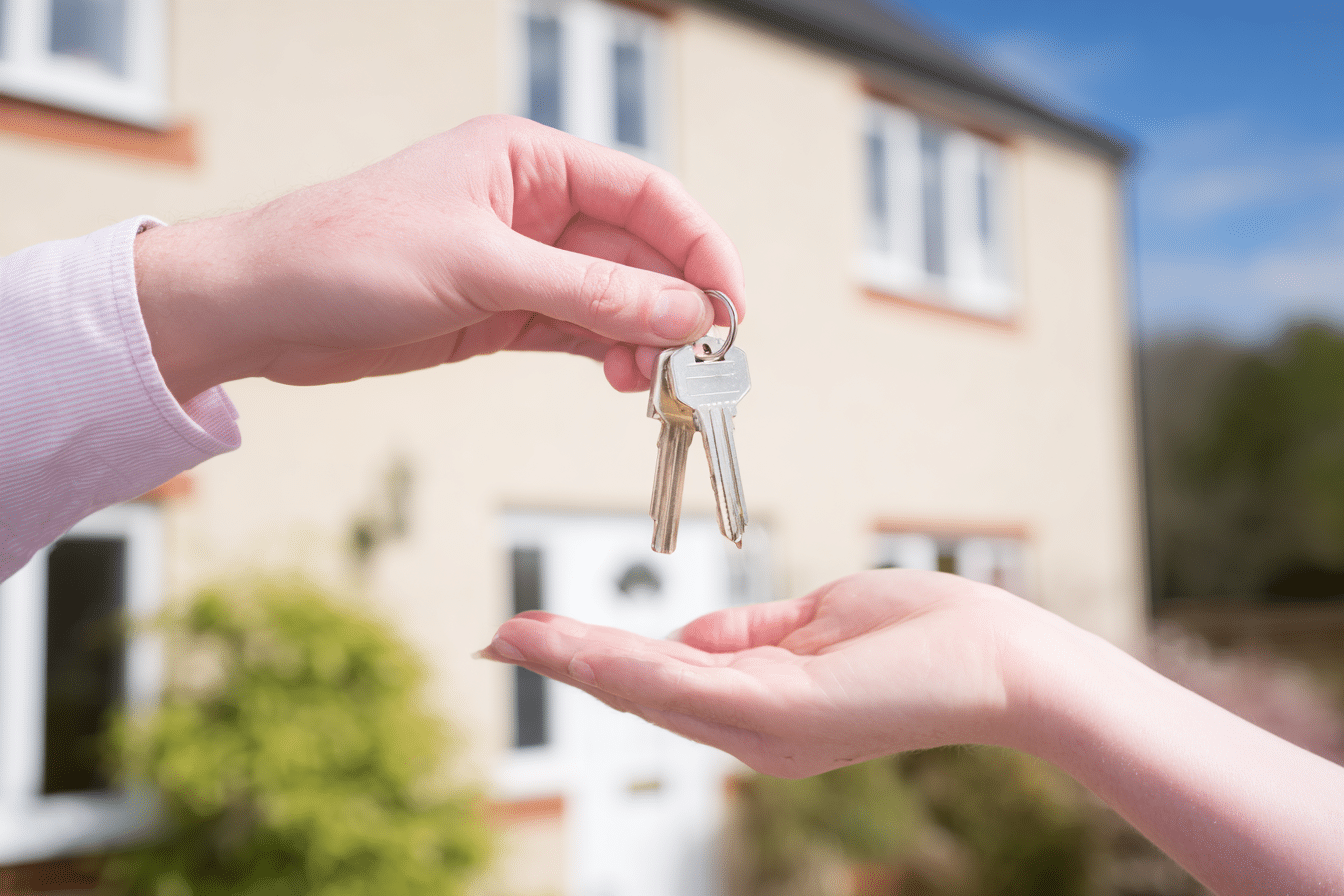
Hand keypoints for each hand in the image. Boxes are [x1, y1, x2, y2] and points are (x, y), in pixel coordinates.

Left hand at [135, 115, 743, 402]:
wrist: (263, 308)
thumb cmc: (345, 253)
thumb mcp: (481, 268)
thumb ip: (589, 293)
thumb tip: (682, 311)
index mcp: (528, 161)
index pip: (645, 195)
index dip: (698, 247)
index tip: (729, 302)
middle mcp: (532, 207)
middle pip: (637, 253)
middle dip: (673, 304)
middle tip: (701, 358)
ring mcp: (519, 263)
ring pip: (613, 298)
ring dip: (643, 338)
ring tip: (656, 379)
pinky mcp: (501, 312)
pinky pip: (578, 331)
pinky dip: (607, 354)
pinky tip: (623, 378)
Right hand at [481, 570, 1027, 777]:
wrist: (1005, 661)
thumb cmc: (926, 636)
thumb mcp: (815, 623)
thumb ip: (747, 633)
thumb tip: (687, 635)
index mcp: (762, 707)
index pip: (662, 680)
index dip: (596, 659)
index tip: (537, 637)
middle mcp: (755, 731)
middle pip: (643, 690)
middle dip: (569, 662)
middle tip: (499, 640)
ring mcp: (767, 728)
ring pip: (651, 689)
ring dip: (578, 661)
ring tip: (515, 637)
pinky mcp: (785, 712)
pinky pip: (688, 682)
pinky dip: (623, 663)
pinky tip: (578, 647)